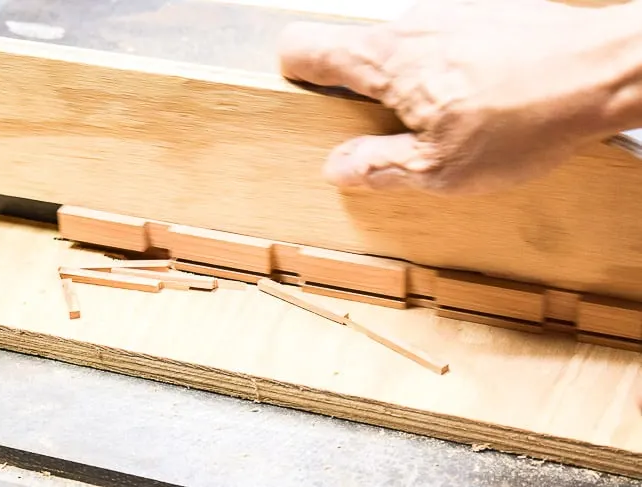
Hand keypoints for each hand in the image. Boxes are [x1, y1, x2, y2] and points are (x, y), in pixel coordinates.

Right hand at [277, 0, 641, 194]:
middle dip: (354, 94)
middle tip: (383, 135)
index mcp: (388, 59)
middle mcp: (410, 25)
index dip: (294, 74)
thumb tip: (338, 168)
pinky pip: (436, 45)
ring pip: (397, 50)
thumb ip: (378, 167)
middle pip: (350, 50)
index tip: (308, 102)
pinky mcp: (477, 16)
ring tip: (438, 125)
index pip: (304, 46)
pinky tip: (472, 104)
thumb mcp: (442, 169)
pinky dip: (438, 74)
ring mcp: (446, 14)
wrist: (608, 70)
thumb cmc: (529, 115)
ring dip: (401, 88)